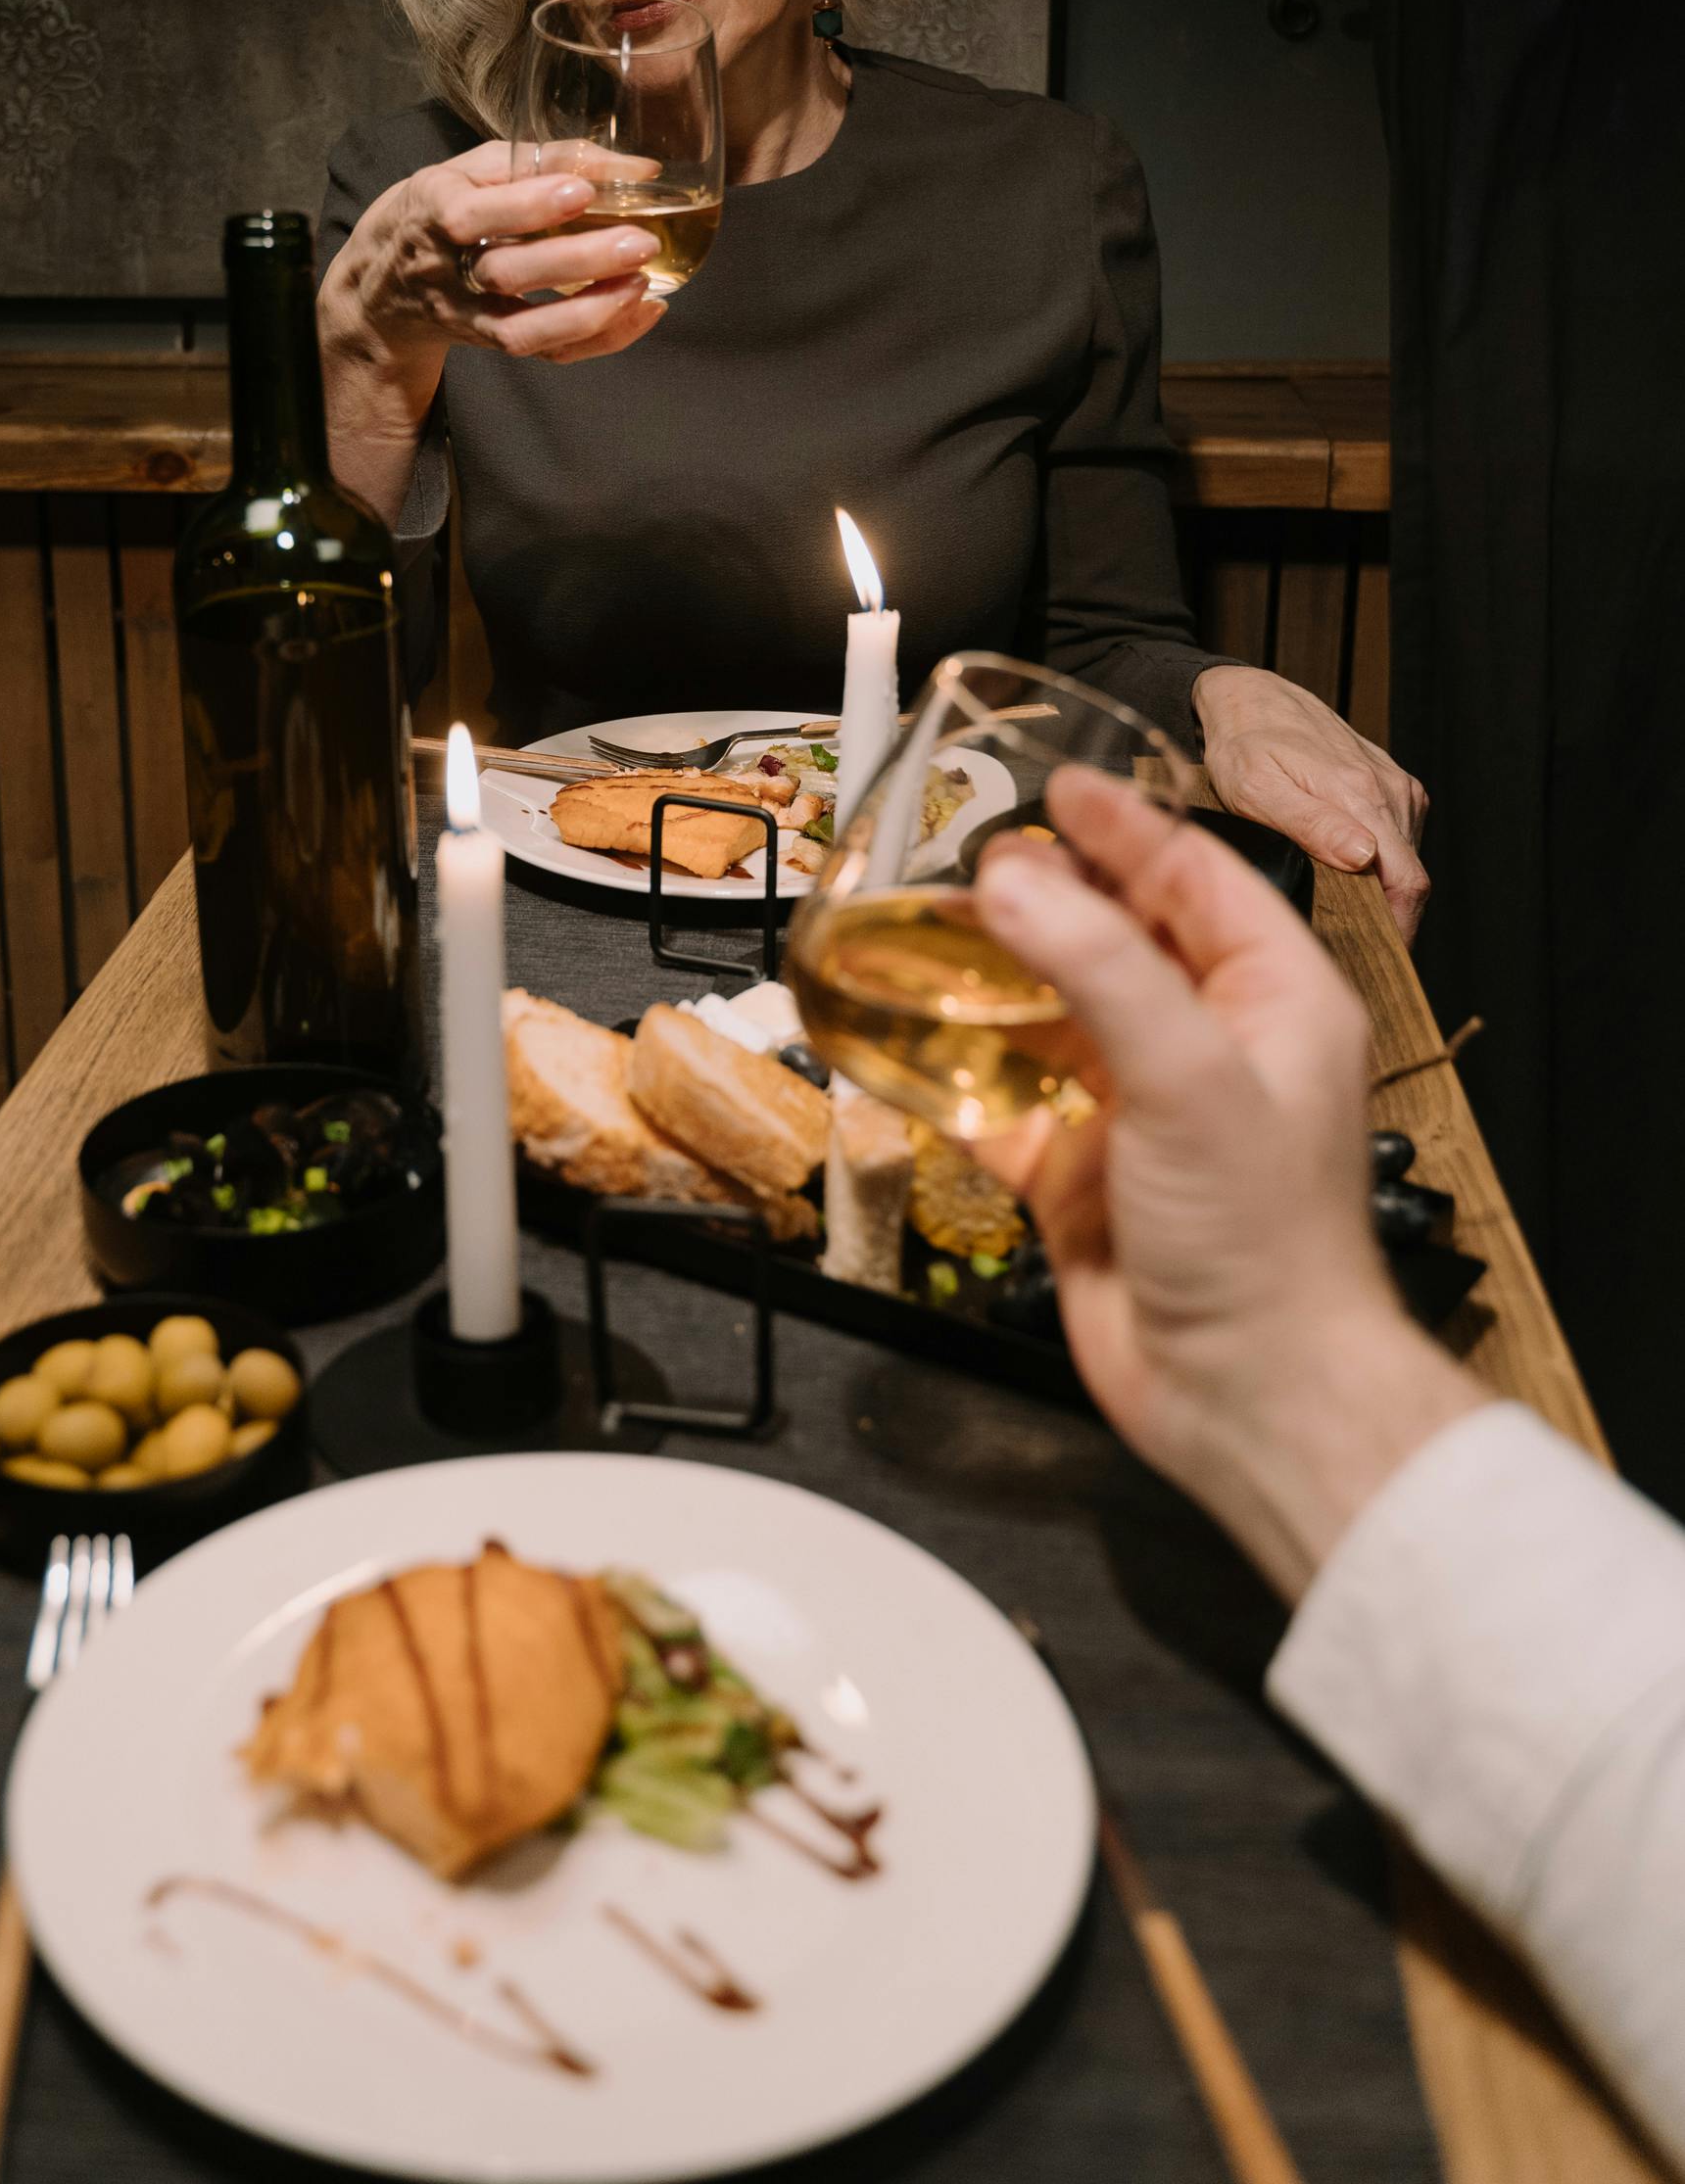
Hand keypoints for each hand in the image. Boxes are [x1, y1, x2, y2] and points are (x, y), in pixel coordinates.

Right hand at [322, 141, 665, 396]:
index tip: (582, 191)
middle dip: (577, 261)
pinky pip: (545, 354)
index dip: (526, 206)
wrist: (386, 282)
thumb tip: (636, 168)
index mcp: (433, 211)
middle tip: (640, 242)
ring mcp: (466, 316)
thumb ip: (548, 159)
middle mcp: (445, 270)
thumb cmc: (446, 206)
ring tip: (642, 284)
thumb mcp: (476, 168)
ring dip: (588, 312)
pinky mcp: (491, 345)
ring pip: (522, 330)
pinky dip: (600, 339)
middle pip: (505, 274)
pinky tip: (643, 311)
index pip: (472, 215)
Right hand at [972, 769, 1481, 1601]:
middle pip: (1118, 939)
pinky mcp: (1083, 1176)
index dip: (1125, 830)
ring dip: (995, 982)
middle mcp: (1210, 1048)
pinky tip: (911, 1047)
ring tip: (928, 936)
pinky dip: (960, 1078)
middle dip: (1047, 898)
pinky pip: (1008, 1105)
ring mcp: (1142, 1112)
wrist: (1246, 1395)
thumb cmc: (1266, 1246)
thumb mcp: (1189, 1076)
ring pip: (1054, 1017)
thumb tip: (1017, 882)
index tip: (1058, 788)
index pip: (1195, 879)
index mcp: (1273, 1002)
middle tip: (975, 859)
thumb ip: (1097, 969)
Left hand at [1193, 663, 1428, 941]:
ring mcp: (1396, 788)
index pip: (1406, 883)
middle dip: (1388, 919)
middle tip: (1346, 945)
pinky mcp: (1394, 786)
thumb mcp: (1255, 789)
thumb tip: (1363, 858)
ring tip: (1340, 911)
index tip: (1371, 958)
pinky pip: (1400, 840)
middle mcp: (1390, 792)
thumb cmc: (1243, 746)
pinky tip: (1345, 873)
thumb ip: (1310, 823)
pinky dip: (1381, 865)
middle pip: (1411, 878)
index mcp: (1362, 796)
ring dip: (1383, 891)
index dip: (1397, 930)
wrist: (1253, 700)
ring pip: (1406, 861)